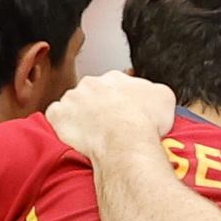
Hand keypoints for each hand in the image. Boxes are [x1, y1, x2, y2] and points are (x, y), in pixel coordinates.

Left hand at [47, 70, 176, 163]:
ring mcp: (72, 98)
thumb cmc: (145, 123)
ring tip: (91, 135)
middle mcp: (91, 83)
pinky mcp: (58, 115)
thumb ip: (154, 90)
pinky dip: (62, 125)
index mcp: (115, 78)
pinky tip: (74, 135)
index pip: (113, 86)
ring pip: (72, 105)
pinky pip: (55, 117)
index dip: (117, 101)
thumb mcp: (165, 98)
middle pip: (90, 93)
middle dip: (96, 107)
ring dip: (79, 116)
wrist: (126, 141)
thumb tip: (153, 92)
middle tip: (107, 126)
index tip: (121, 113)